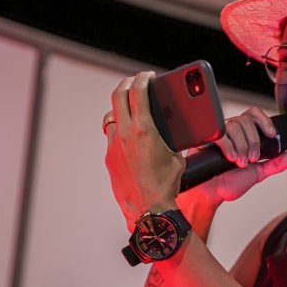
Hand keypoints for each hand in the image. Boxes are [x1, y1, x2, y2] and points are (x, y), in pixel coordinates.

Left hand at [104, 72, 184, 231]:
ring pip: (112, 117)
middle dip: (126, 84)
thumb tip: (169, 130)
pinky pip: (112, 137)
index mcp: (144, 130)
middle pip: (118, 96)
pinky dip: (120, 132)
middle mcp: (125, 134)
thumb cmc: (166, 185)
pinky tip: (130, 138)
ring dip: (121, 109)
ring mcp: (114, 146)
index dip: (142, 78)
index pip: (138, 91)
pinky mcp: (109, 159)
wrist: (148, 210)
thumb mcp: (176, 157)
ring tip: (131, 110)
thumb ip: (170, 139)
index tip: (147, 76)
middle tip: (135, 83)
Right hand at [179, 107, 286, 208]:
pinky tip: (230, 159)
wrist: (212, 194)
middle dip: (253, 141)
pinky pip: (220, 134)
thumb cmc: (231, 183)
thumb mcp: (258, 173)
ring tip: (239, 163)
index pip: (254, 115)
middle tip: (252, 159)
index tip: (272, 135)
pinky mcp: (206, 140)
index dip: (264, 121)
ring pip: (234, 126)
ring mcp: (218, 134)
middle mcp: (231, 131)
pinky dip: (228, 147)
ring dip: (241, 146)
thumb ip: (276, 164)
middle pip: (246, 120)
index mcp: (244, 135)